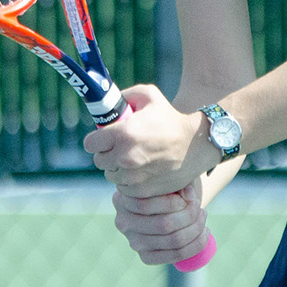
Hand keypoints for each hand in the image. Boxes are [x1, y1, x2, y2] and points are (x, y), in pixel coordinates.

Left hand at [82, 83, 218, 197]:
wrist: (196, 145)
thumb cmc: (171, 119)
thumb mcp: (149, 96)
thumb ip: (125, 96)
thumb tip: (109, 104)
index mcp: (123, 134)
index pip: (90, 144)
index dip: (96, 140)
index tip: (104, 138)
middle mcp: (125, 157)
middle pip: (98, 161)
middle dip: (106, 153)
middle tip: (119, 148)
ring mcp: (133, 177)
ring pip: (111, 175)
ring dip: (117, 168)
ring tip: (132, 159)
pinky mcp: (142, 191)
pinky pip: (124, 188)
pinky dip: (129, 181)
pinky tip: (141, 170)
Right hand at [110, 182, 210, 266]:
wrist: (166, 200)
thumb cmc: (165, 184)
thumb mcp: (166, 176)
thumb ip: (173, 178)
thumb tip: (187, 192)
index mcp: (122, 199)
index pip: (146, 205)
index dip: (175, 201)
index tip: (190, 192)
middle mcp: (123, 223)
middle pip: (164, 225)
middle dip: (189, 215)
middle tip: (198, 205)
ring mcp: (133, 242)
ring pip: (173, 241)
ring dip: (196, 228)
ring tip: (202, 215)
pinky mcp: (146, 256)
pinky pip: (176, 255)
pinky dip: (196, 245)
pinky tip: (204, 232)